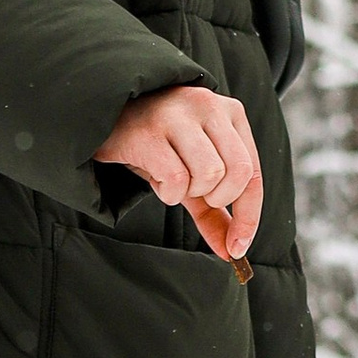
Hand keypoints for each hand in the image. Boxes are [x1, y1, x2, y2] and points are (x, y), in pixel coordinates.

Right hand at [93, 83, 262, 264]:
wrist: (104, 123)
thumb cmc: (155, 147)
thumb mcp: (193, 175)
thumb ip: (214, 211)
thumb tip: (232, 251)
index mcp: (230, 112)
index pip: (253, 172)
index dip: (248, 217)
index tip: (237, 248)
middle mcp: (209, 105)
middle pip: (238, 173)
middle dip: (216, 198)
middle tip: (192, 193)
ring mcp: (178, 115)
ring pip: (209, 175)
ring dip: (187, 192)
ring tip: (169, 178)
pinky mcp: (149, 131)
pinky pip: (176, 178)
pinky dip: (167, 191)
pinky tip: (153, 175)